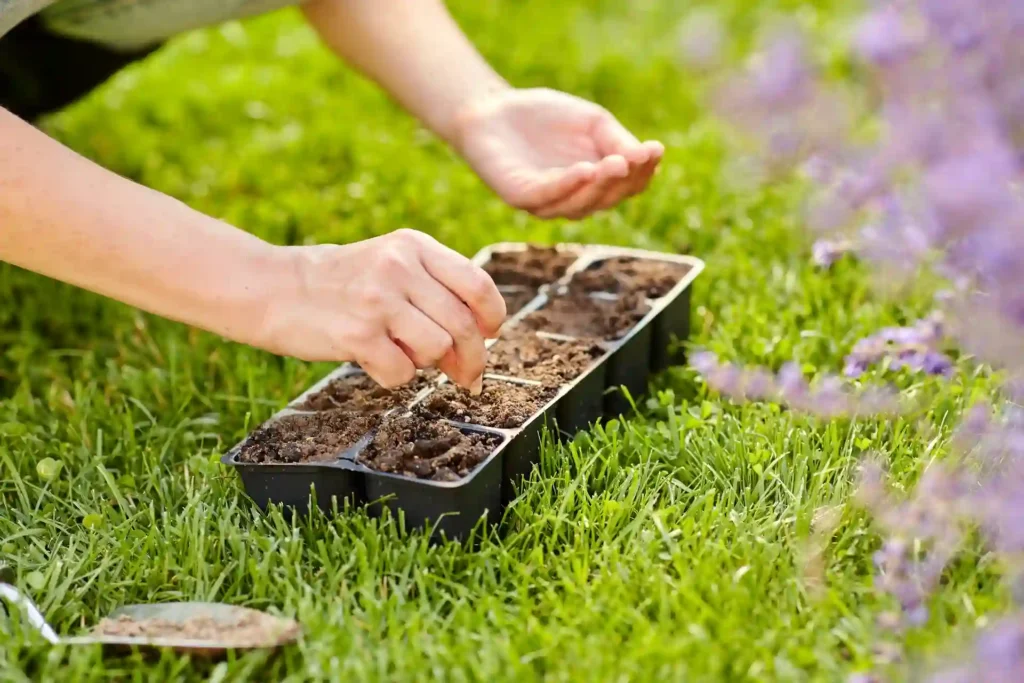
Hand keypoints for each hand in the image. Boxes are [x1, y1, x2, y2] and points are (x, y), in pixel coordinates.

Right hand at [255, 229, 504, 390]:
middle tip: (467, 377)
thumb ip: (435, 290)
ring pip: (437, 350)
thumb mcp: (391, 264)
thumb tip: (482, 342)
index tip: (489, 336)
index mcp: (413, 246)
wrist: (275, 288)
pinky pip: (402, 372)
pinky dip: (395, 376)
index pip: (478, 285)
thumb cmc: (341, 283)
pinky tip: (375, 361)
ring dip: (426, 363)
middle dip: (472, 360)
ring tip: (401, 352)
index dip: (493, 319)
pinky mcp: (357, 335)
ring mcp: (377, 301)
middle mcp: (398, 267)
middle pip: (463, 326)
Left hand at [452, 88, 664, 219]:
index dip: (644, 172)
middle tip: (637, 158)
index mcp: (595, 183)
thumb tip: (646, 155)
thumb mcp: (591, 121)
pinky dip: (568, 184)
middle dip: (625, 180)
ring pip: (580, 205)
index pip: (627, 187)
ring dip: (600, 185)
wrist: (493, 109)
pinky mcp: (520, 196)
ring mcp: (546, 202)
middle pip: (607, 199)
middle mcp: (573, 199)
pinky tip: (585, 169)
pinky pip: (548, 196)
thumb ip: (616, 139)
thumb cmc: (545, 116)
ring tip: (616, 163)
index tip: (656, 149)